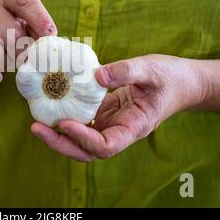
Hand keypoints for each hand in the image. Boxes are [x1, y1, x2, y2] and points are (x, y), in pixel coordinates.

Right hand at [0, 0, 56, 83]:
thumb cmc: (3, 38)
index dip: (40, 18)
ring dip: (3, 63)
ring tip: (3, 63)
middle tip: (23, 61)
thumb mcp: (22, 30)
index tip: (51, 35)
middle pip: (12, 32)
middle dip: (22, 53)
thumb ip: (36, 33)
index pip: (25, 1)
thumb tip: (50, 45)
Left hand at [31, 54, 204, 161]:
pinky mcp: (106, 113)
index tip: (65, 122)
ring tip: (37, 122)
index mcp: (134, 128)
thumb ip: (126, 71)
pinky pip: (84, 121)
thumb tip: (97, 75)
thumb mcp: (152, 69)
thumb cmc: (171, 78)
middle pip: (86, 151)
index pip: (105, 146)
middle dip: (61, 143)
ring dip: (59, 135)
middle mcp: (120, 131)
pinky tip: (52, 106)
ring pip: (81, 140)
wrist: (183, 83)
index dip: (82, 139)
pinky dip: (67, 118)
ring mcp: (112, 124)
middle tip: (36, 128)